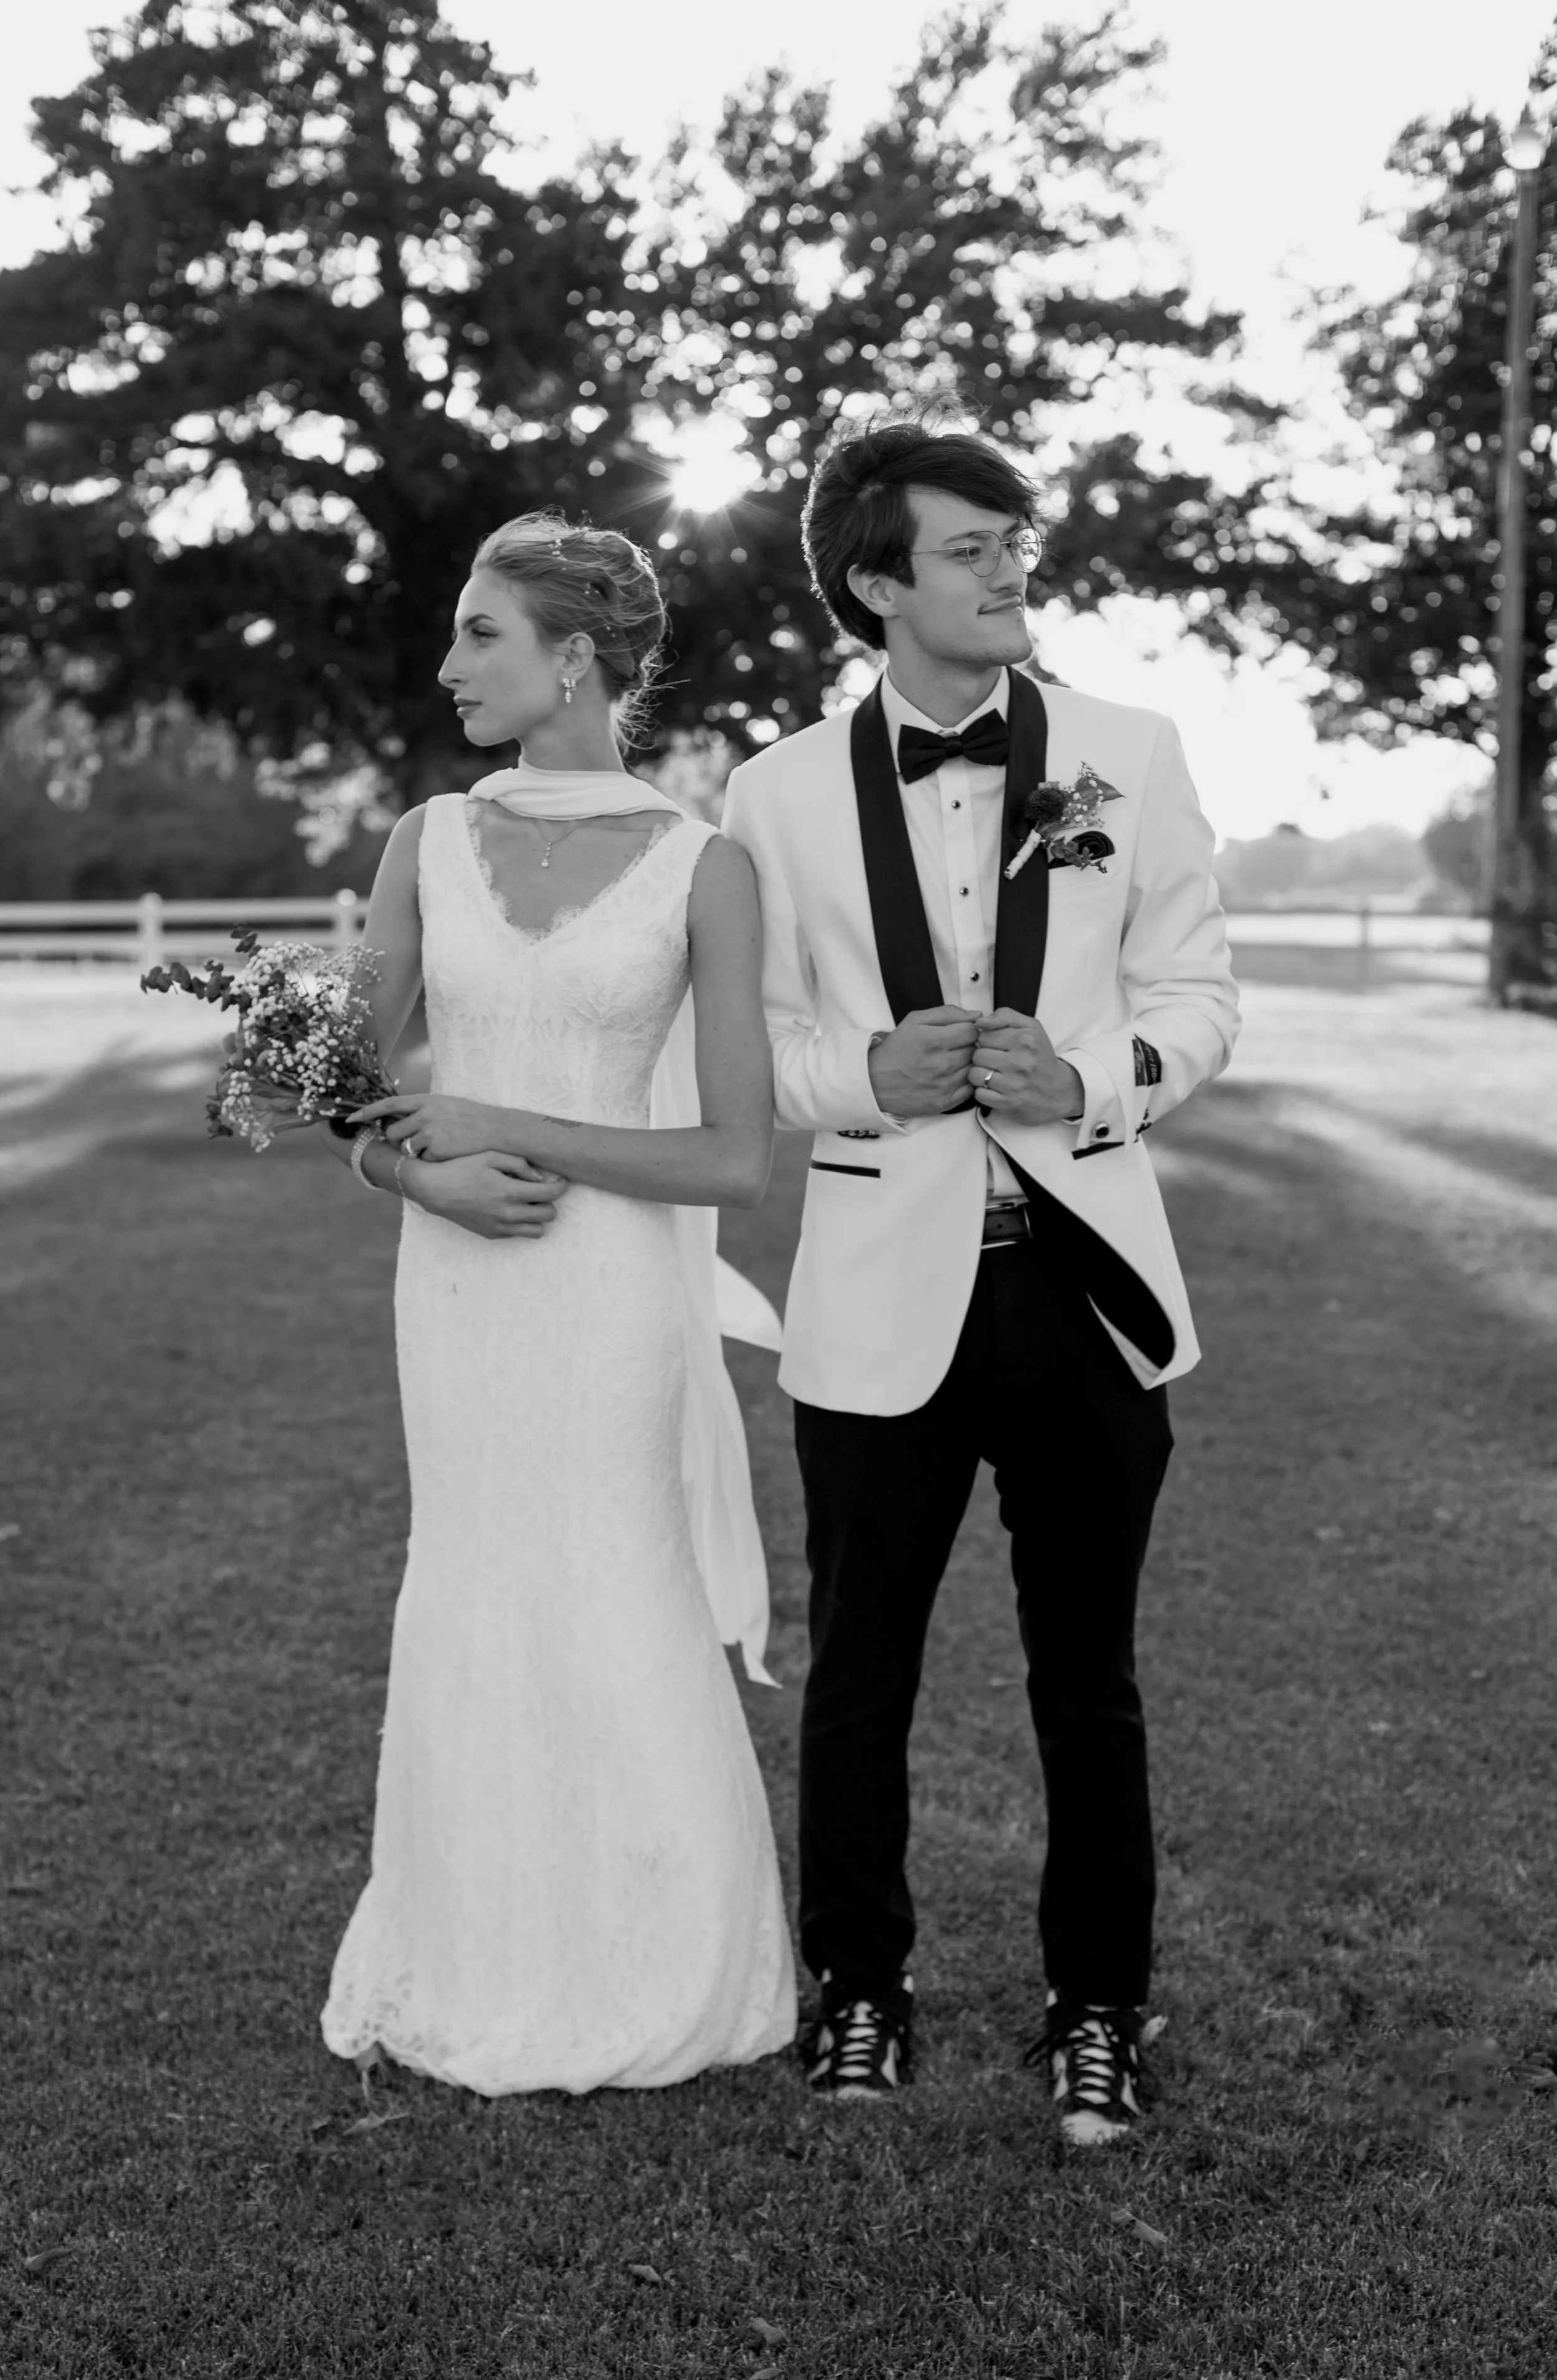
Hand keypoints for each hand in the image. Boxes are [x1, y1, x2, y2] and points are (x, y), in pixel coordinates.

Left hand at [351, 1091, 502, 1161]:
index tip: (350, 1118)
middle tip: (414, 1143)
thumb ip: (424, 1110)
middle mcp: (424, 1114)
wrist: (498, 1130)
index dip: (367, 1111)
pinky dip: (433, 1160)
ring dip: (417, 1151)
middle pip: (394, 1132)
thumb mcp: (447, 1105)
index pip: (388, 1103)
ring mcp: (430, 1132)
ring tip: (441, 1146)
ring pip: (407, 1148)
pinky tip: (449, 1153)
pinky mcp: (437, 1150)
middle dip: (397, 1141)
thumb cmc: (474, 1118)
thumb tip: (402, 1121)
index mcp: (426, 1100)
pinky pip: (423, 1160)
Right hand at [402, 1151, 567, 1239]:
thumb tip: (540, 1177)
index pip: (552, 1194)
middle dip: (550, 1201)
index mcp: (510, 1192)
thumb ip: (519, 1164)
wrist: (433, 1189)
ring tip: (527, 1202)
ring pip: (538, 1230)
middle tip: (540, 1190)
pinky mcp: (492, 1234)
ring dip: (538, 1216)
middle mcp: (508, 1214)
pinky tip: (509, 1208)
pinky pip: (518, 1234)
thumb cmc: (461, 1168)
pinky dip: (521, 1223)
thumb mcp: (490, 1156)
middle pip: (550, 1215)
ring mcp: (500, 1227)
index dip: (561, 1186)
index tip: (559, 1180)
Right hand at [866, 1005, 980, 1117]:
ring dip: (965, 1065)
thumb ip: (947, 1013)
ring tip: (948, 1063)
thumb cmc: (896, 1050)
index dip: (967, 1030)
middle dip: (966, 1047)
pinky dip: (964, 1083)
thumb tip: (976, 1015)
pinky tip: (950, 1077)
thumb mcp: (915, 1021)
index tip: (958, 1033)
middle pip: (974, 1050)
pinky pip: (969, 1089)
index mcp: (934, 1040)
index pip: (972, 1031)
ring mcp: (944, 1086)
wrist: (875, 1081)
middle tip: (951, 1048)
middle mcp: (941, 1064)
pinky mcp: (944, 1103)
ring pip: (973, 1069)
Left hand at [969, 1009, 1082, 1126]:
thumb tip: (980, 1022)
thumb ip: (1005, 1016)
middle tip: (994, 1062)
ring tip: (992, 1074)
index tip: (997, 1046)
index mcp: (1025, 1039)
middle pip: (977, 1055)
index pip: (984, 1035)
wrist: (1059, 1091)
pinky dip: (983, 1092)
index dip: (986, 1040)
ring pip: (975, 1074)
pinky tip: (994, 1089)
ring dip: (979, 1075)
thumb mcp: (1031, 1028)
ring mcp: (1014, 1085)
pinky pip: (980, 1094)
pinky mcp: (1009, 1104)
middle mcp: (1021, 1062)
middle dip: (982, 1058)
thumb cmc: (1040, 1057)